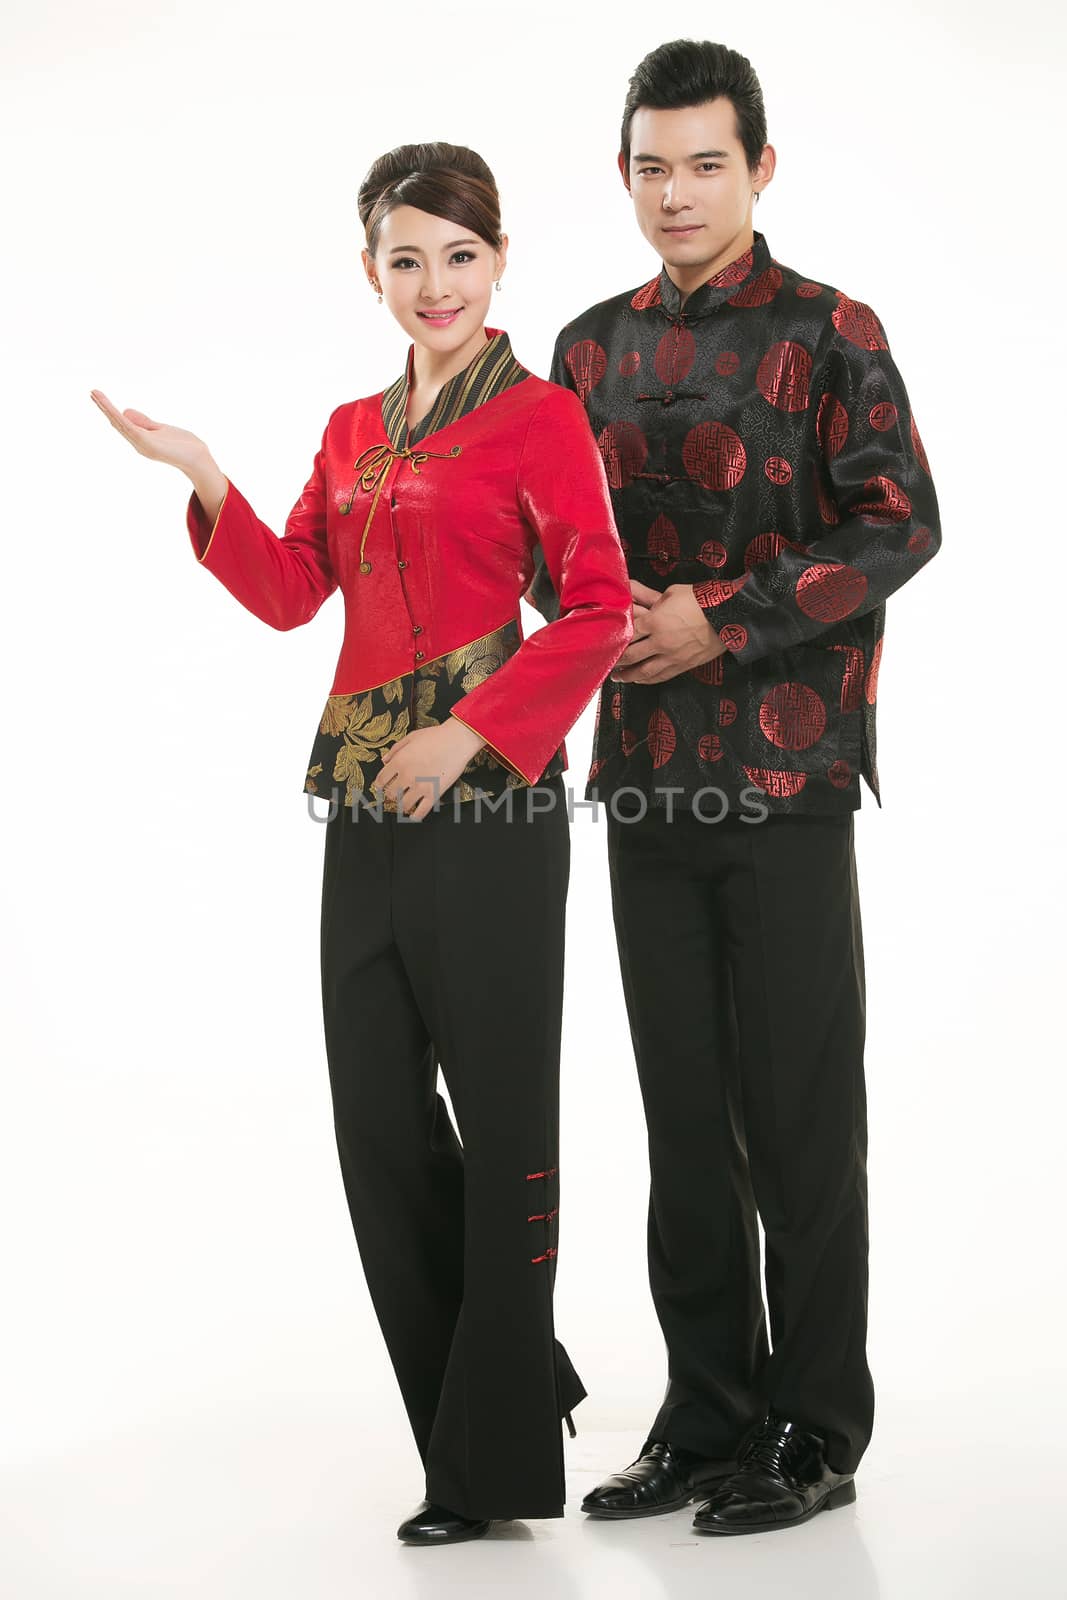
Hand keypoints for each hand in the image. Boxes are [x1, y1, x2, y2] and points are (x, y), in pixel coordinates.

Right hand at [89, 389, 211, 474]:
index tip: (99, 396)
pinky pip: (130, 428)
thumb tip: (125, 412)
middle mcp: (138, 443)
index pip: (121, 422)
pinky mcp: (147, 444)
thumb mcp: (160, 429)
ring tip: (95, 394)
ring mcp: (142, 445)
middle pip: (117, 423)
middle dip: (104, 407)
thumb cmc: (183, 446)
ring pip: (120, 424)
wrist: (198, 458)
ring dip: (107, 409)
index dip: (110, 410)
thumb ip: (144, 422)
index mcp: (140, 439)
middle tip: (91, 392)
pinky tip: (112, 408)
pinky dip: (119, 418)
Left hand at [373, 717, 486, 819]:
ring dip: (402, 805)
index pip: (380, 780)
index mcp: (399, 761)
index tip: (382, 786)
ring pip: (403, 805)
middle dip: (391, 794)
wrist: (458, 741)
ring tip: (405, 802)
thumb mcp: (411, 737)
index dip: (379, 785)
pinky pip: (421, 812)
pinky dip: (415, 816)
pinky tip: (414, 814)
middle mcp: (407, 776)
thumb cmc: (436, 736)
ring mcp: (420, 787)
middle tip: (395, 793)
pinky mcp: (434, 794)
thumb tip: (384, 761)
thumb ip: (395, 750)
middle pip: (391, 794)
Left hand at [609, 579, 726, 683]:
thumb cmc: (700, 600)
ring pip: (644, 672)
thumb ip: (648, 597)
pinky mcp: (683, 665)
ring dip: (628, 675)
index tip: (605, 640)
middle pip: (630, 655)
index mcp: (655, 621)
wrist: (729, 615)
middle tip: (606, 661)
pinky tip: (639, 680)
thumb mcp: (670, 592)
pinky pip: (661, 676)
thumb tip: (630, 591)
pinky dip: (647, 680)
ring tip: (618, 676)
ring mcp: (672, 656)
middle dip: (616, 660)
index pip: (627, 633)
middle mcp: (661, 642)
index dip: (614, 638)